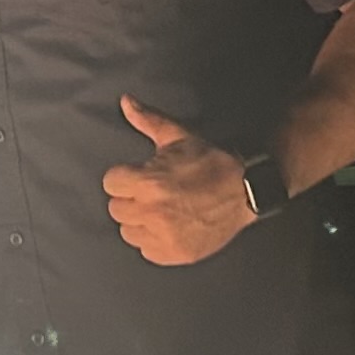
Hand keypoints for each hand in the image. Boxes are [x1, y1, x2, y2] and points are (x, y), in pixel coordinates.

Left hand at [103, 98, 256, 265]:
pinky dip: (154, 240)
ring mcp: (163, 236)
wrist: (244, 191)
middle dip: (131, 198)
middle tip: (151, 193)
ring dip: (139, 221)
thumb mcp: (178, 137)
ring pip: (128, 232)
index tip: (138, 177)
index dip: (125, 177)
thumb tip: (125, 101)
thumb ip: (147, 121)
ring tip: (159, 210)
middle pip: (116, 209)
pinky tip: (168, 227)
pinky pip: (146, 250)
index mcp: (148, 183)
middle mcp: (152, 212)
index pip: (111, 183)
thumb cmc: (209, 163)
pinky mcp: (174, 254)